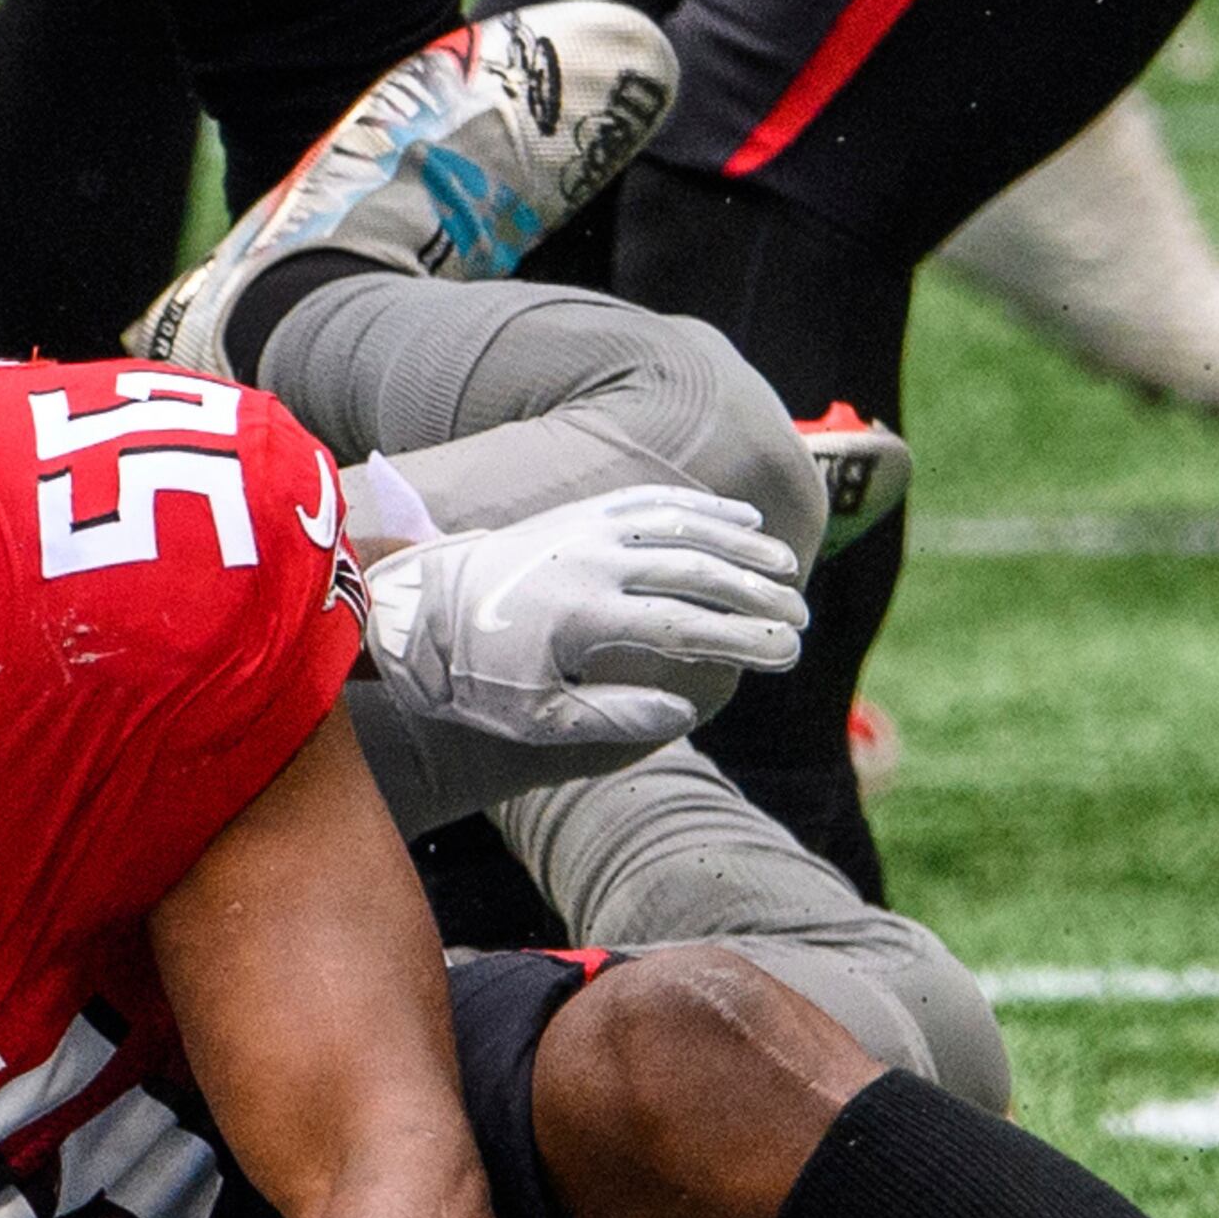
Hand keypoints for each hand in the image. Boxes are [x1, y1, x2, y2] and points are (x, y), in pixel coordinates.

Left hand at [361, 483, 809, 748]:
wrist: (418, 611)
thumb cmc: (475, 675)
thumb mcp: (536, 716)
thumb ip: (614, 715)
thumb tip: (686, 705)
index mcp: (584, 616)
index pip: (685, 625)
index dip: (744, 640)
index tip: (786, 655)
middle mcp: (593, 561)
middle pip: (697, 571)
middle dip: (758, 596)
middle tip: (800, 620)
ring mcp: (588, 529)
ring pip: (685, 527)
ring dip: (743, 548)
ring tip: (786, 571)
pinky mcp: (581, 513)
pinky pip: (654, 501)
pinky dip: (703, 508)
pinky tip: (742, 523)